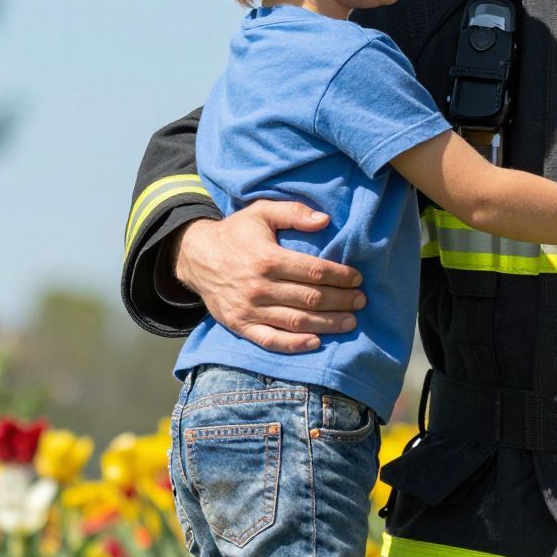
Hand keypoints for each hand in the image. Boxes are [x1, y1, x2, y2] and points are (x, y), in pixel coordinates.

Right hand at [171, 200, 364, 352]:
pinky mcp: (240, 325)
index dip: (341, 276)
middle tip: (361, 301)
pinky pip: (271, 340)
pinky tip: (316, 342)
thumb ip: (293, 212)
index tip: (357, 278)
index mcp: (267, 258)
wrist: (195, 256)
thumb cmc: (236, 233)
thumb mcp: (261, 212)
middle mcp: (259, 287)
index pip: (315, 272)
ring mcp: (249, 309)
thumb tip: (325, 221)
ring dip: (328, 324)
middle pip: (311, 298)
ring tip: (351, 322)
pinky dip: (295, 344)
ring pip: (296, 321)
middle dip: (341, 301)